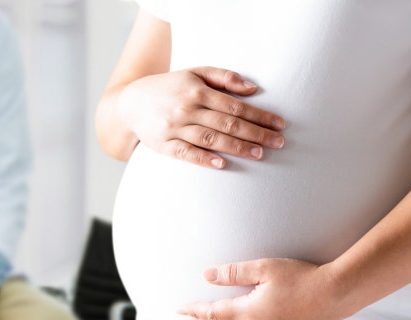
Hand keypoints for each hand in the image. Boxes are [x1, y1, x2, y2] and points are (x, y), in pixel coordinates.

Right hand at [119, 66, 285, 168]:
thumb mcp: (194, 73)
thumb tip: (253, 89)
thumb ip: (223, 77)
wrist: (130, 103)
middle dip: (256, 133)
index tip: (279, 124)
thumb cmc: (169, 87)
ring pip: (211, 139)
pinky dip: (204, 159)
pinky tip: (222, 164)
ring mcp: (173, 128)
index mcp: (196, 90)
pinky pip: (186, 154)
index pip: (235, 106)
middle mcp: (185, 108)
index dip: (259, 115)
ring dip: (237, 147)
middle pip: (227, 124)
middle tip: (279, 142)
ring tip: (260, 154)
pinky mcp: (163, 145)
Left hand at [177, 259, 346, 319]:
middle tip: (189, 314)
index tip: (180, 309)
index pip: (212, 314)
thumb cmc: (303, 279)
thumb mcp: (264, 268)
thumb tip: (209, 275)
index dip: (194, 311)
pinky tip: (240, 316)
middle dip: (204, 319)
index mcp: (249, 313)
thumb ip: (234, 273)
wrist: (336, 294)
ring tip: (208, 316)